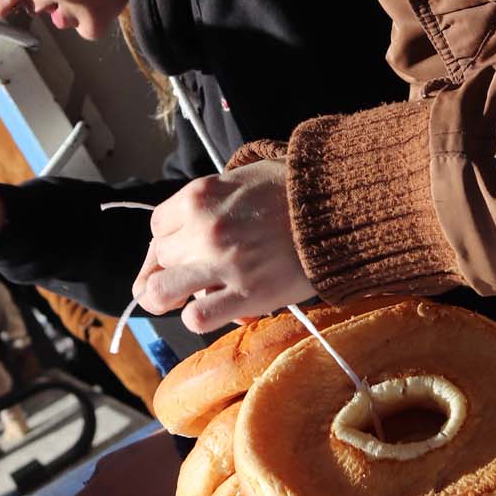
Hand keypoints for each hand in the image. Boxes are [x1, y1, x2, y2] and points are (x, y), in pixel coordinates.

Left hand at [131, 162, 311, 333]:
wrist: (337, 207)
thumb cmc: (291, 190)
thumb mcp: (241, 178)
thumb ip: (207, 202)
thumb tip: (179, 232)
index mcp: (198, 195)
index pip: (158, 227)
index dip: (171, 240)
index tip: (187, 247)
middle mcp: (203, 229)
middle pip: (164, 258)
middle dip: (179, 265)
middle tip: (202, 268)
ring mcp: (222, 263)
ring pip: (162, 292)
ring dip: (172, 296)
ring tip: (191, 295)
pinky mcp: (246, 293)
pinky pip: (197, 317)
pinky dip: (199, 317)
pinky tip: (215, 308)